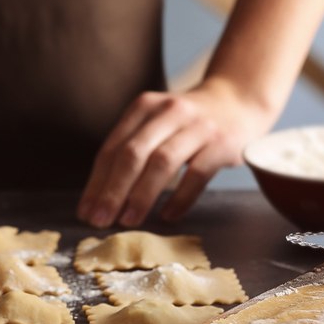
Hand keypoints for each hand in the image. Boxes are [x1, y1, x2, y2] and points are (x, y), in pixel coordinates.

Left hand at [76, 78, 275, 227]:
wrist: (238, 101)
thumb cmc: (187, 122)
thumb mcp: (157, 123)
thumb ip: (132, 149)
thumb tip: (100, 196)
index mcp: (144, 107)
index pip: (112, 148)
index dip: (96, 182)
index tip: (85, 212)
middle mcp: (169, 111)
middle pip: (133, 154)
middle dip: (112, 190)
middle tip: (100, 220)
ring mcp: (197, 126)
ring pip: (162, 162)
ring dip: (142, 195)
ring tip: (128, 221)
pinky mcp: (222, 142)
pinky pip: (198, 173)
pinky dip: (180, 198)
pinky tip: (167, 216)